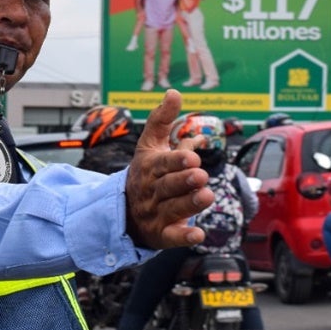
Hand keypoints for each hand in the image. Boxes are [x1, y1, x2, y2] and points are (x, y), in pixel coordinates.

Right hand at [124, 89, 212, 248]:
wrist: (124, 211)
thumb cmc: (146, 173)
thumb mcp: (150, 145)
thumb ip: (162, 120)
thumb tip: (174, 93)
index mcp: (150, 168)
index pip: (163, 163)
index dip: (177, 160)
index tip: (192, 156)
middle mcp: (152, 191)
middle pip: (168, 186)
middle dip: (184, 181)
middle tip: (200, 175)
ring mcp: (156, 213)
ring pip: (173, 209)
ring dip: (189, 203)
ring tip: (207, 195)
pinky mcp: (162, 234)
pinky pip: (172, 237)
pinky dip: (184, 236)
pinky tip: (198, 234)